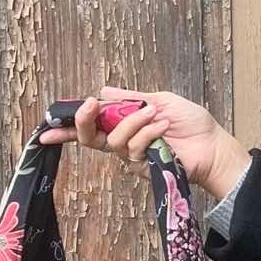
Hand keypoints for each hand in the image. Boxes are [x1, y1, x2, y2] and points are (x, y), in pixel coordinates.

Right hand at [39, 86, 250, 195]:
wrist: (214, 146)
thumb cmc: (192, 124)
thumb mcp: (160, 100)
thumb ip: (131, 99)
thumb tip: (103, 91)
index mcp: (125, 124)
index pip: (91, 125)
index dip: (68, 124)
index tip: (47, 124)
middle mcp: (124, 142)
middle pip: (89, 138)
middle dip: (82, 122)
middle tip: (89, 107)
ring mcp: (134, 157)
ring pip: (115, 141)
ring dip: (133, 122)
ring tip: (156, 114)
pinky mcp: (145, 168)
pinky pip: (135, 149)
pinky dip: (148, 132)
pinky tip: (164, 126)